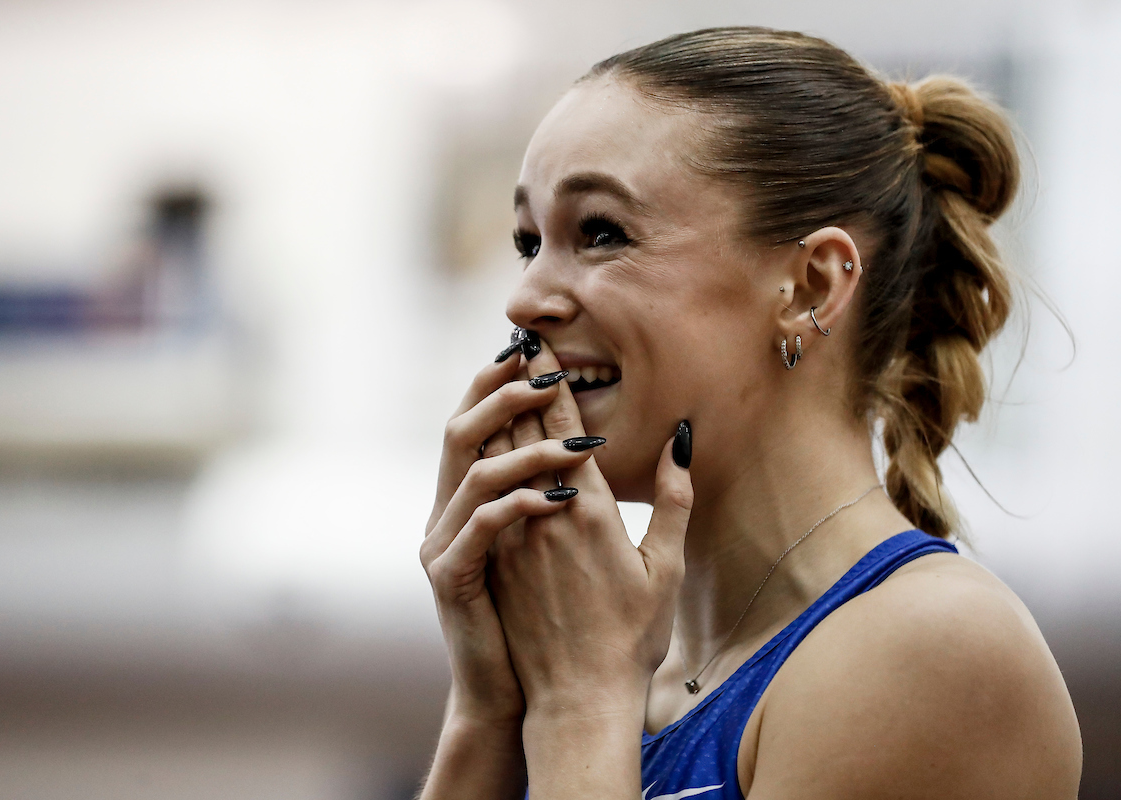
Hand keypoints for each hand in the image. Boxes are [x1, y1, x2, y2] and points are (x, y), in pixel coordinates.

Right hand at [421, 347, 591, 725]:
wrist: (527, 694)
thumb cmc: (560, 622)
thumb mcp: (575, 549)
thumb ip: (596, 490)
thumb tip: (654, 437)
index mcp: (480, 500)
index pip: (489, 424)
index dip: (508, 382)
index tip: (542, 348)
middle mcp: (455, 511)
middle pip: (467, 429)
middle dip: (506, 392)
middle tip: (546, 366)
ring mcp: (447, 542)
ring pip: (474, 470)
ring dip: (526, 448)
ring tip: (576, 442)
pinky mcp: (451, 576)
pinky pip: (481, 526)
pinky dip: (517, 504)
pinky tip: (561, 498)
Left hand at [490, 340, 694, 716]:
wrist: (578, 697)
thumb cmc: (632, 637)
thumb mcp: (666, 568)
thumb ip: (672, 500)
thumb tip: (680, 439)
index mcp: (591, 508)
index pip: (564, 426)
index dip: (549, 380)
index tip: (537, 342)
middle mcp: (545, 512)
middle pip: (523, 431)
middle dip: (517, 383)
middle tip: (509, 343)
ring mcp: (513, 534)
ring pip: (496, 458)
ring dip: (495, 414)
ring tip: (492, 380)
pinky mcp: (495, 558)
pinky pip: (482, 494)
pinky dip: (481, 459)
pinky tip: (478, 442)